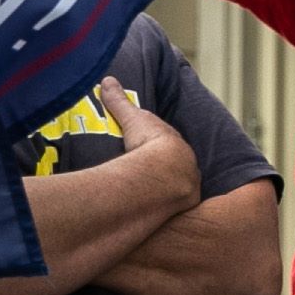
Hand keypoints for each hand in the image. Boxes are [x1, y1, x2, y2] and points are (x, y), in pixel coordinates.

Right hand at [102, 82, 199, 211]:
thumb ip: (119, 101)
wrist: (164, 171)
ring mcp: (187, 186)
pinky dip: (167, 208)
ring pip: (181, 188)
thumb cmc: (150, 141)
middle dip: (170, 173)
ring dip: (171, 192)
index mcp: (177, 146)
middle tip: (153, 179)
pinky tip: (159, 215)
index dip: (163, 150)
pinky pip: (176, 206)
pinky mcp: (183, 205)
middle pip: (179, 169)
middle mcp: (187, 166)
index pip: (172, 147)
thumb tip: (106, 80)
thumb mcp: (132, 118)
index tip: (153, 155)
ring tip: (154, 198)